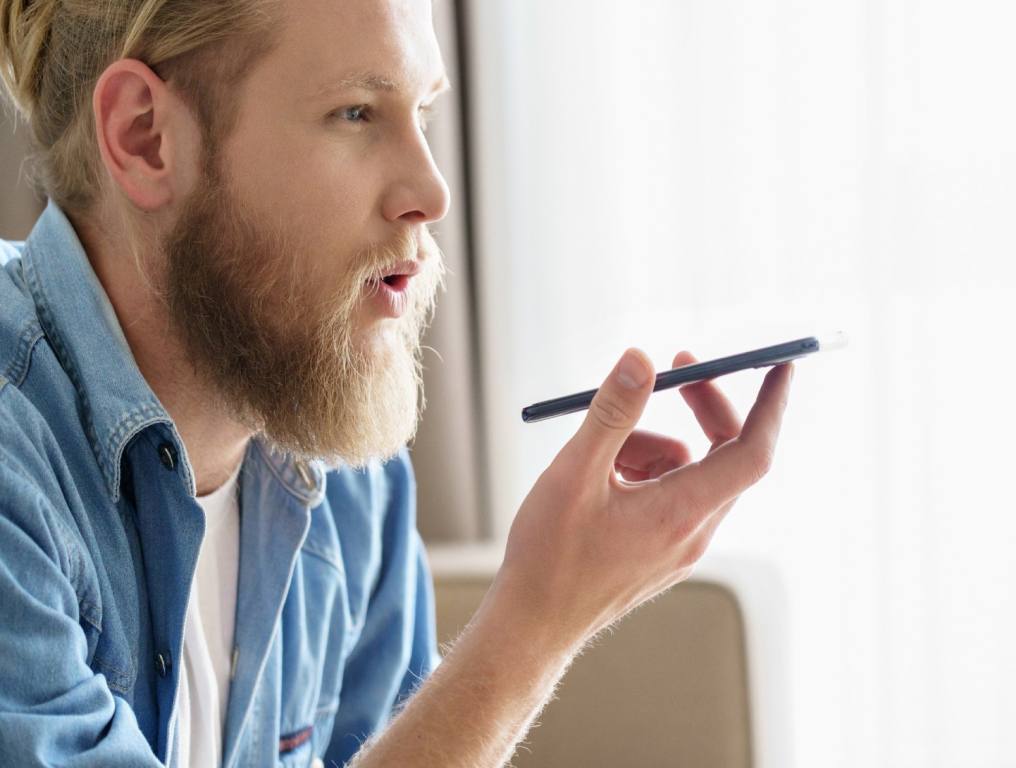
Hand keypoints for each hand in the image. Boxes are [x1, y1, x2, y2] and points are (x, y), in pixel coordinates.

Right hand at [491, 347, 792, 652]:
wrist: (532, 624)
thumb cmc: (549, 556)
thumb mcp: (575, 472)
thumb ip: (613, 412)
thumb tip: (641, 359)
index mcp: (681, 513)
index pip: (752, 452)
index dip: (770, 404)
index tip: (780, 364)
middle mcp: (692, 533)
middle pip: (723, 454)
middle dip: (701, 407)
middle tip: (670, 369)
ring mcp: (679, 546)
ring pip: (686, 471)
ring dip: (650, 445)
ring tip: (597, 458)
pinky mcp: (662, 552)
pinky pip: (670, 494)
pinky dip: (641, 472)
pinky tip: (597, 484)